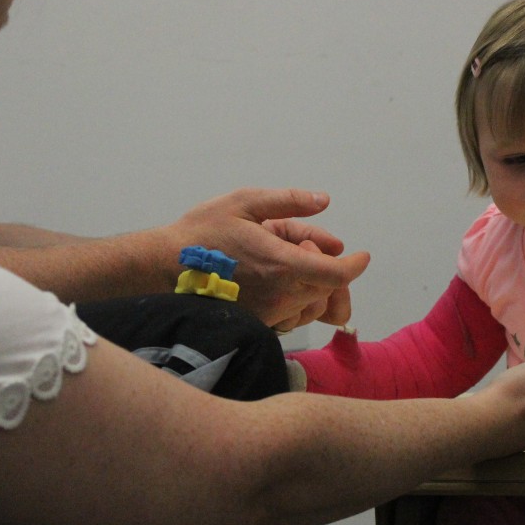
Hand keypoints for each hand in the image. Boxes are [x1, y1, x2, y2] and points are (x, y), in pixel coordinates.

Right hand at [171, 188, 369, 331]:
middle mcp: (280, 295)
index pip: (335, 274)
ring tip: (287, 257)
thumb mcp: (244, 202)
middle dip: (330, 267)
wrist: (163, 268)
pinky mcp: (258, 323)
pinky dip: (297, 299)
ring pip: (312, 304)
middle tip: (308, 243)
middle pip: (328, 289)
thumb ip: (288, 201)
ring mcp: (269, 313)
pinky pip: (293, 317)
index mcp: (281, 264)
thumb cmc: (202, 232)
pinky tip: (279, 280)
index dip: (354, 266)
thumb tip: (323, 201)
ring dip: (313, 282)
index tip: (361, 255)